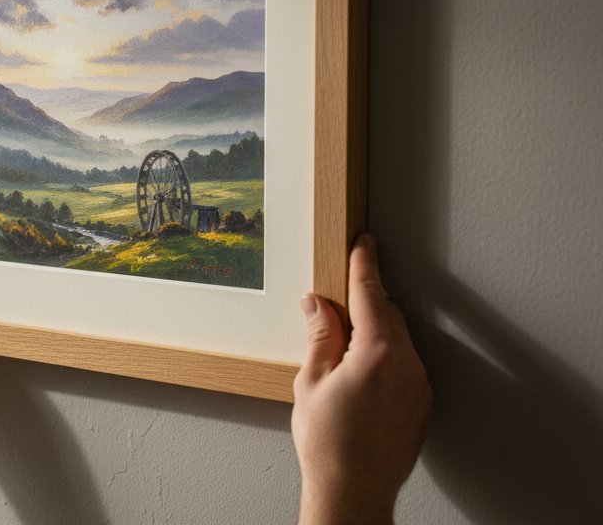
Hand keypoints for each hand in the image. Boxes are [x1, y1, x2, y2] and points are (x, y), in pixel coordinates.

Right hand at [293, 234, 431, 524]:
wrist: (355, 490)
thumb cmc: (329, 443)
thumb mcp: (311, 381)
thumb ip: (320, 335)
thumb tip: (318, 303)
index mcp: (376, 353)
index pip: (370, 295)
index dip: (364, 265)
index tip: (364, 243)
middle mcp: (407, 365)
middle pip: (388, 314)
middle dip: (364, 305)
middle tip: (333, 307)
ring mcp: (420, 385)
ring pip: (398, 340)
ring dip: (374, 334)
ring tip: (342, 354)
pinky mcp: (422, 403)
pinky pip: (405, 364)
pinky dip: (385, 357)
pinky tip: (359, 377)